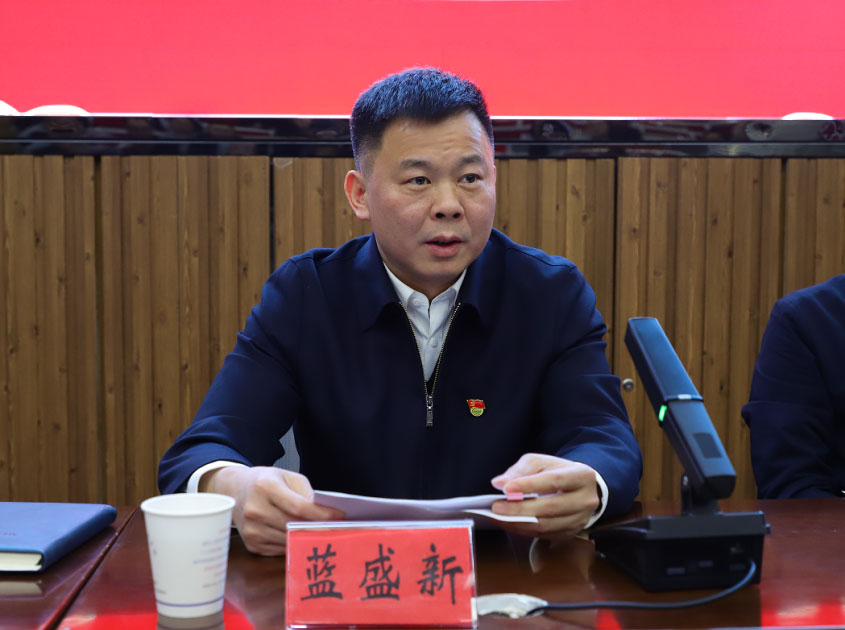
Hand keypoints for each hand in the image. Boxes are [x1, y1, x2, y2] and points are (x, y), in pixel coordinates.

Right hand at [205, 466, 343, 555]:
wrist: (234, 490)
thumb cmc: (265, 481)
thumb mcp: (286, 476)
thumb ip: (305, 492)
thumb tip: (320, 514)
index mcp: (265, 487)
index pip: (299, 507)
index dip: (321, 514)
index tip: (339, 517)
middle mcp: (255, 509)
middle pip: (294, 526)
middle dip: (318, 528)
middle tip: (338, 529)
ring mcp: (251, 530)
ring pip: (289, 541)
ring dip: (307, 539)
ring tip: (324, 535)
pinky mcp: (252, 545)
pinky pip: (280, 550)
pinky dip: (293, 545)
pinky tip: (303, 539)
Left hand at [490, 453, 599, 538]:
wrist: (583, 489)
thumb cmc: (559, 472)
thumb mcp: (543, 462)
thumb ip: (521, 469)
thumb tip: (499, 483)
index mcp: (582, 476)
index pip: (553, 481)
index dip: (529, 485)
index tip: (506, 488)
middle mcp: (585, 500)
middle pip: (550, 507)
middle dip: (520, 508)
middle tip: (496, 506)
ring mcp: (580, 519)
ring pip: (546, 525)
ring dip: (519, 522)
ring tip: (498, 516)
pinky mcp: (571, 533)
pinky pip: (544, 535)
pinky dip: (523, 530)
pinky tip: (508, 523)